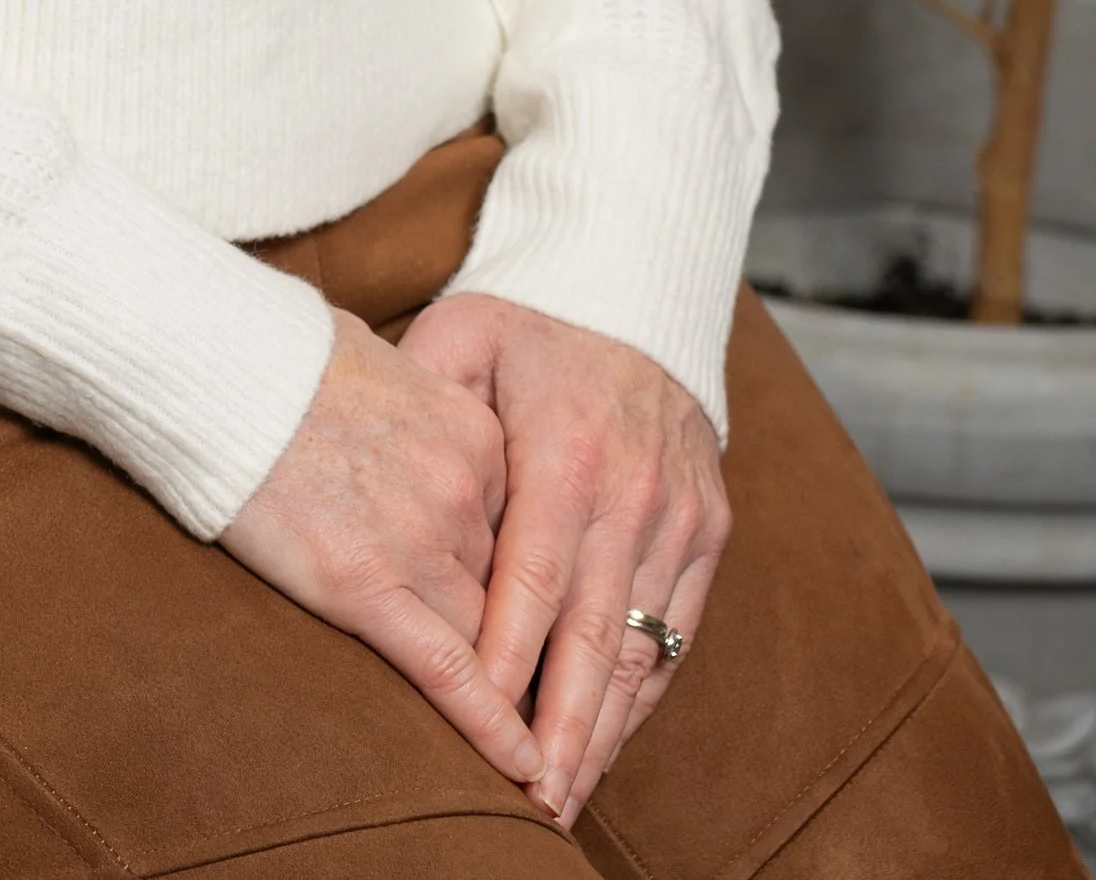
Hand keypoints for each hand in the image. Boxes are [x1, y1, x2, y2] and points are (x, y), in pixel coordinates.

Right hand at [217, 306, 541, 793]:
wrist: (221, 366)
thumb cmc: (285, 358)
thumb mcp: (386, 366)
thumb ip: (424, 413)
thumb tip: (414, 426)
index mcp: (476, 435)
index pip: (525, 536)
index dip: (526, 589)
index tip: (537, 626)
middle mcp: (463, 489)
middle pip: (511, 593)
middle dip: (522, 646)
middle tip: (544, 699)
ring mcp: (418, 537)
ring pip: (488, 638)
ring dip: (509, 691)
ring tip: (538, 750)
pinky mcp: (363, 584)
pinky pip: (446, 670)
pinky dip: (488, 726)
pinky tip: (517, 766)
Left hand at [399, 289, 728, 831]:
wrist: (636, 294)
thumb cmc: (526, 324)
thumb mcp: (462, 334)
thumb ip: (421, 397)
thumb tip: (386, 469)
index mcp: (568, 450)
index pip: (535, 580)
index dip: (510, 663)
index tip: (484, 730)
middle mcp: (634, 491)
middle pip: (594, 636)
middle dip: (562, 729)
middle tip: (533, 801)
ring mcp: (680, 515)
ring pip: (641, 647)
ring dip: (603, 730)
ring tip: (564, 795)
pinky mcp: (709, 530)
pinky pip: (677, 632)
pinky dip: (643, 695)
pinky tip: (608, 740)